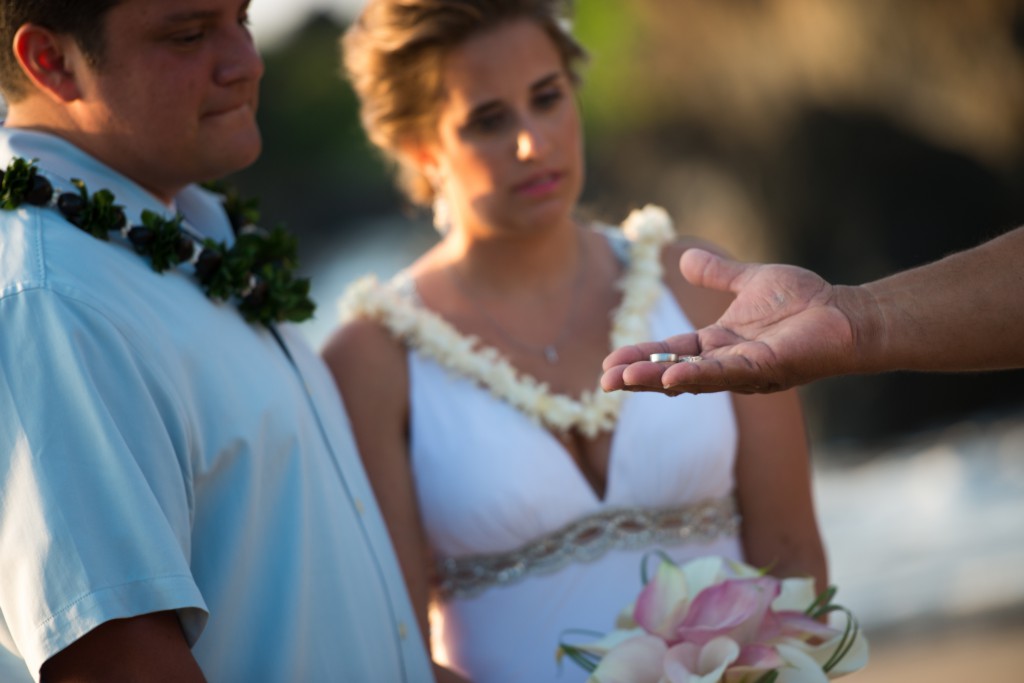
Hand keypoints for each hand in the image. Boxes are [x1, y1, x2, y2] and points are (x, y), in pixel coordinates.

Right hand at [601, 249, 861, 393]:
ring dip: (658, 380)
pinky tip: (673, 378)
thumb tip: (682, 257)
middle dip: (639, 377)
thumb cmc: (804, 301)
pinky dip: (698, 376)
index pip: (669, 352)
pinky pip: (727, 374)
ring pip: (693, 377)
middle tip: (605, 382)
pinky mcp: (767, 368)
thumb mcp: (749, 281)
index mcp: (717, 342)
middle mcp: (726, 361)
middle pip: (672, 371)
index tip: (609, 365)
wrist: (846, 313)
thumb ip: (717, 274)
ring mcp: (745, 369)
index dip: (640, 358)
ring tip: (626, 382)